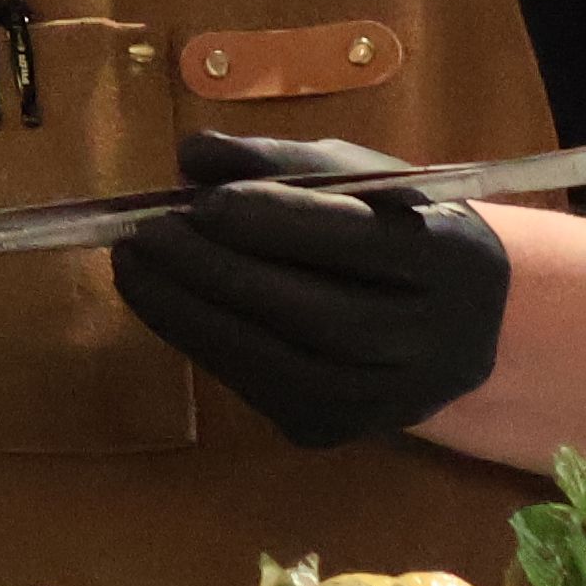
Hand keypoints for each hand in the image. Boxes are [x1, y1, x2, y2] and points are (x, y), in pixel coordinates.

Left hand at [112, 129, 511, 447]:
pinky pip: (259, 387)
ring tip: (132, 265)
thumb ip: (281, 161)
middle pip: (315, 313)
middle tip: (146, 233)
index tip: (202, 202)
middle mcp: (431, 341)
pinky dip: (201, 343)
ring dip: (191, 313)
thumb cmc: (396, 228)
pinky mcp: (337, 430)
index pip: (357, 242)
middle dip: (218, 272)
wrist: (452, 324)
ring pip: (279, 362)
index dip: (275, 222)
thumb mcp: (360, 175)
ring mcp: (385, 399)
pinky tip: (160, 302)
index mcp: (451, 258)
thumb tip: (194, 156)